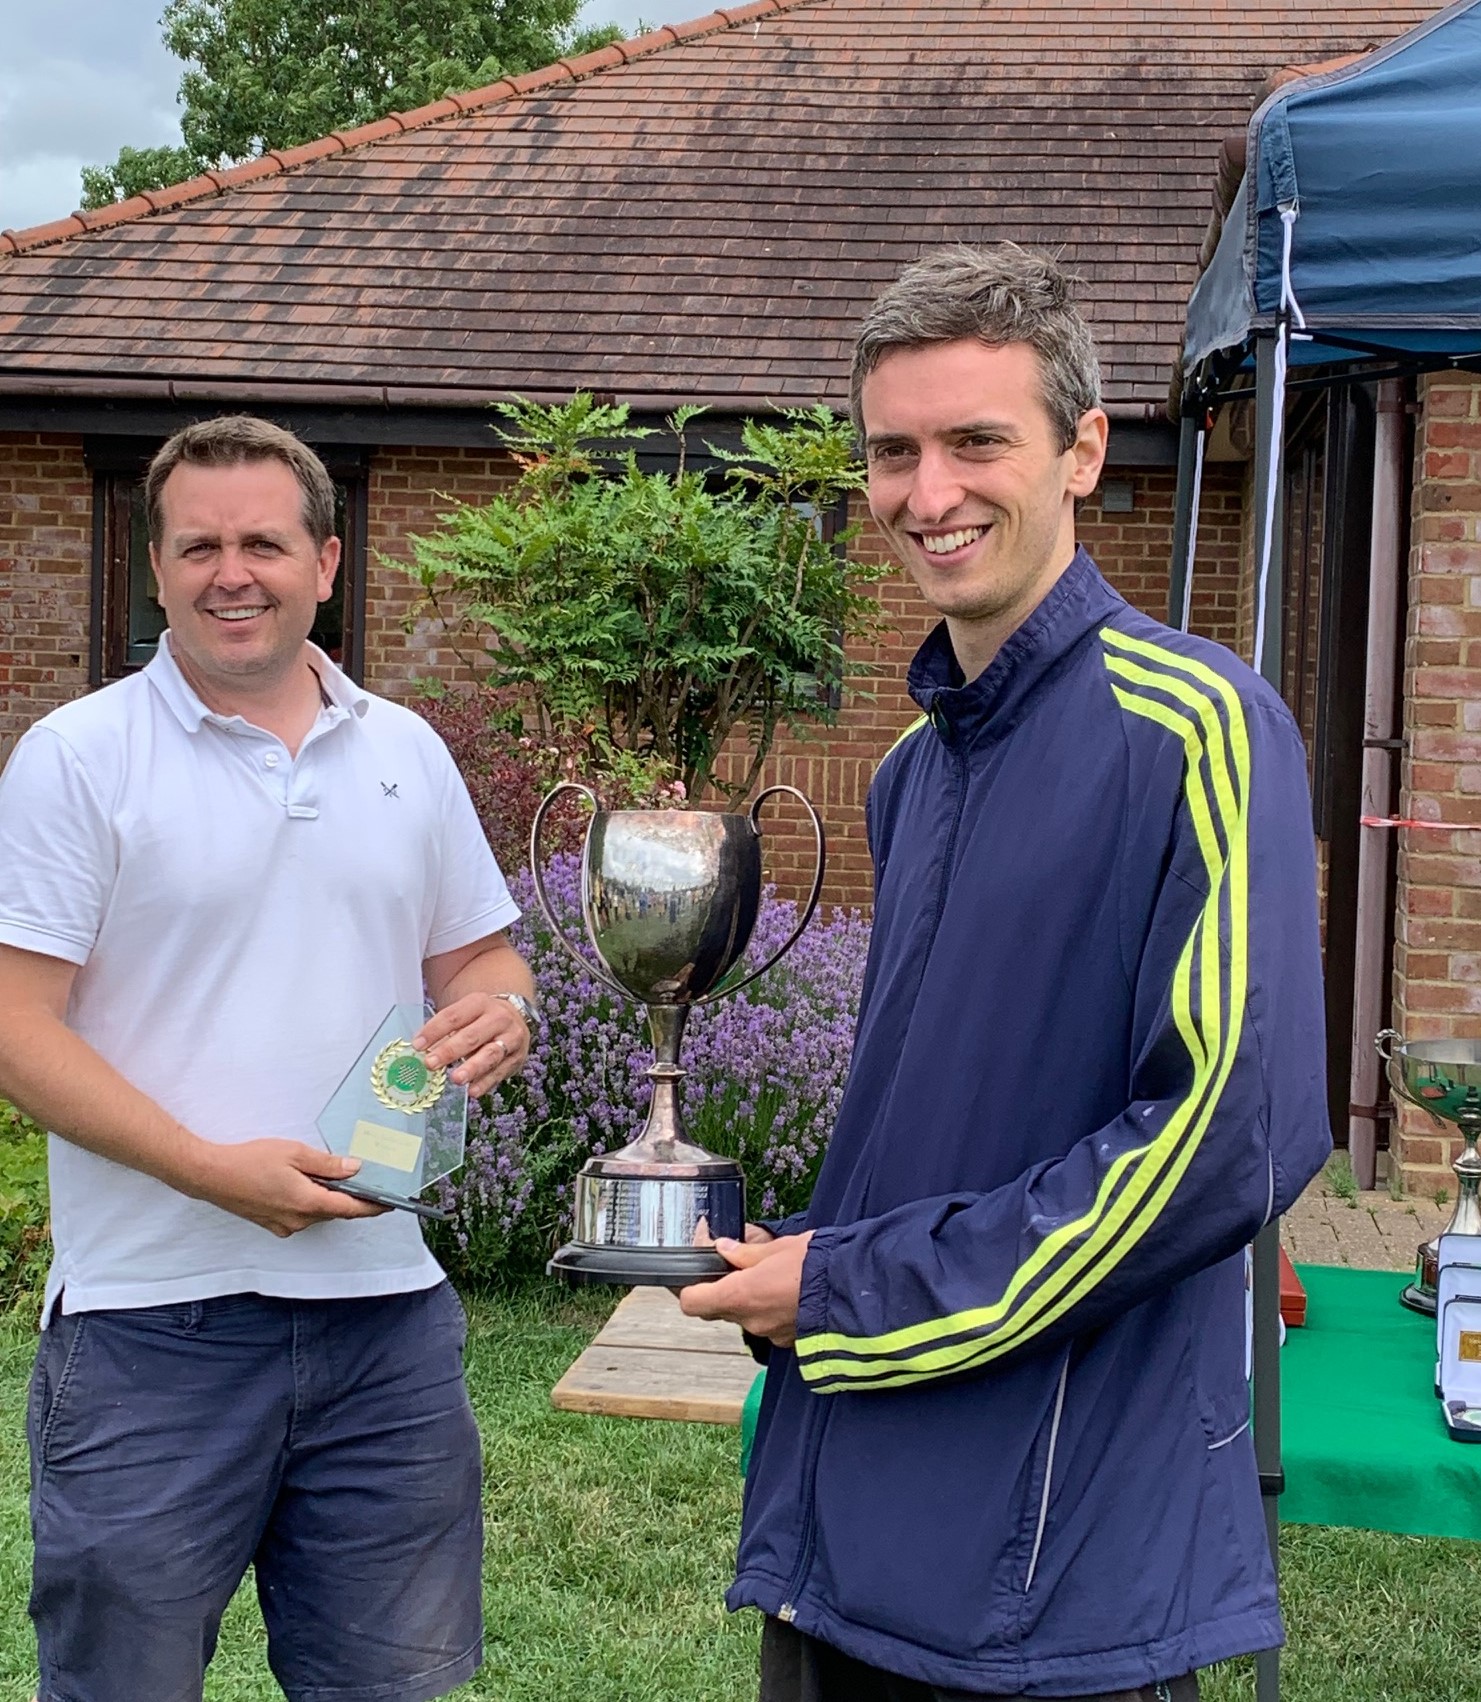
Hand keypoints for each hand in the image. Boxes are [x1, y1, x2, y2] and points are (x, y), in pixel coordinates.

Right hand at [190, 1139, 388, 1236]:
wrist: (210, 1175)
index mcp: (307, 1203)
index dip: (373, 1206)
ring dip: (326, 1197)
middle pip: (335, 1210)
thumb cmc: (249, 1161)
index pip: (351, 1209)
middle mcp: (298, 1220)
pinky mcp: (272, 1224)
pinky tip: (303, 1182)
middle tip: (364, 1177)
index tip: (391, 1203)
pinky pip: (301, 1214)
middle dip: (350, 1196)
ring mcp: (284, 1225)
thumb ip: (327, 1164)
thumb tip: (354, 1169)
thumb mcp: (294, 1153)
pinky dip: (309, 1201)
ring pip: (317, 1212)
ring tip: (329, 1173)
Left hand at [414, 992, 529, 1096]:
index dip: (434, 1031)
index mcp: (479, 1003)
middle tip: (430, 1064)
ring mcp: (511, 1038)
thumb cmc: (480, 1018)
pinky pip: (500, 1071)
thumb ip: (444, 1030)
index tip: (417, 1045)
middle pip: (471, 1036)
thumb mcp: (464, 1014)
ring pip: (490, 1054)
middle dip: (450, 1051)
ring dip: (472, 1068)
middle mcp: (498, 1018)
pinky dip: (486, 1082)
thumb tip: (420, 1049)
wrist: (514, 1017)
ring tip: (456, 1079)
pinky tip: (473, 1091)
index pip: (453, 1016)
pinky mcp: (517, 1057)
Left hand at [679, 1231, 812, 1346]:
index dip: (688, 1287)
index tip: (697, 1268)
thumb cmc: (818, 1264)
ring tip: (769, 1275)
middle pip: (717, 1310)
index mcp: (740, 1295)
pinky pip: (768, 1324)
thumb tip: (724, 1248)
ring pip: (745, 1317)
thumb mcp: (778, 1247)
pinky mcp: (788, 1342)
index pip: (691, 1302)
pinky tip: (788, 1291)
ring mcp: (769, 1334)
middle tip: (735, 1266)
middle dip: (723, 1289)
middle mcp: (750, 1321)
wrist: (857, 1291)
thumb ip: (746, 1252)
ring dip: (750, 1299)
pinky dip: (771, 1310)